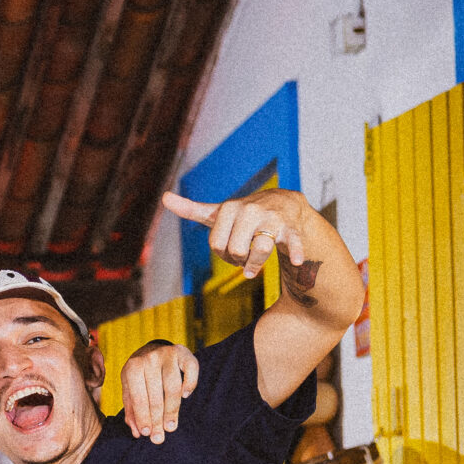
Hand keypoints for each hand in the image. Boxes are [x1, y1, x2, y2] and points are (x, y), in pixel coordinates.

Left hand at [119, 339, 198, 443]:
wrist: (152, 350)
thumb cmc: (140, 375)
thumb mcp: (129, 389)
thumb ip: (131, 410)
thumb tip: (137, 433)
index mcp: (132, 367)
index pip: (138, 398)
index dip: (143, 417)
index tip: (146, 434)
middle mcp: (149, 359)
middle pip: (156, 396)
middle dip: (157, 420)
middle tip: (159, 438)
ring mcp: (167, 354)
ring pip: (172, 388)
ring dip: (172, 410)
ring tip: (171, 427)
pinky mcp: (184, 353)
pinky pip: (191, 370)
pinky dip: (190, 383)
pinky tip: (186, 396)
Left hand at [162, 185, 318, 289]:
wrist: (284, 204)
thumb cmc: (244, 214)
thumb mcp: (218, 212)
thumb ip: (192, 209)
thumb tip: (164, 197)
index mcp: (229, 208)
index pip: (216, 245)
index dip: (222, 254)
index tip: (229, 249)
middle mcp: (249, 210)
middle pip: (236, 252)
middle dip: (238, 261)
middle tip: (244, 255)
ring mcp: (271, 218)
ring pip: (259, 252)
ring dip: (256, 266)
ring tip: (257, 263)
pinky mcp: (290, 228)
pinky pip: (292, 242)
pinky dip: (296, 252)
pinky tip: (298, 261)